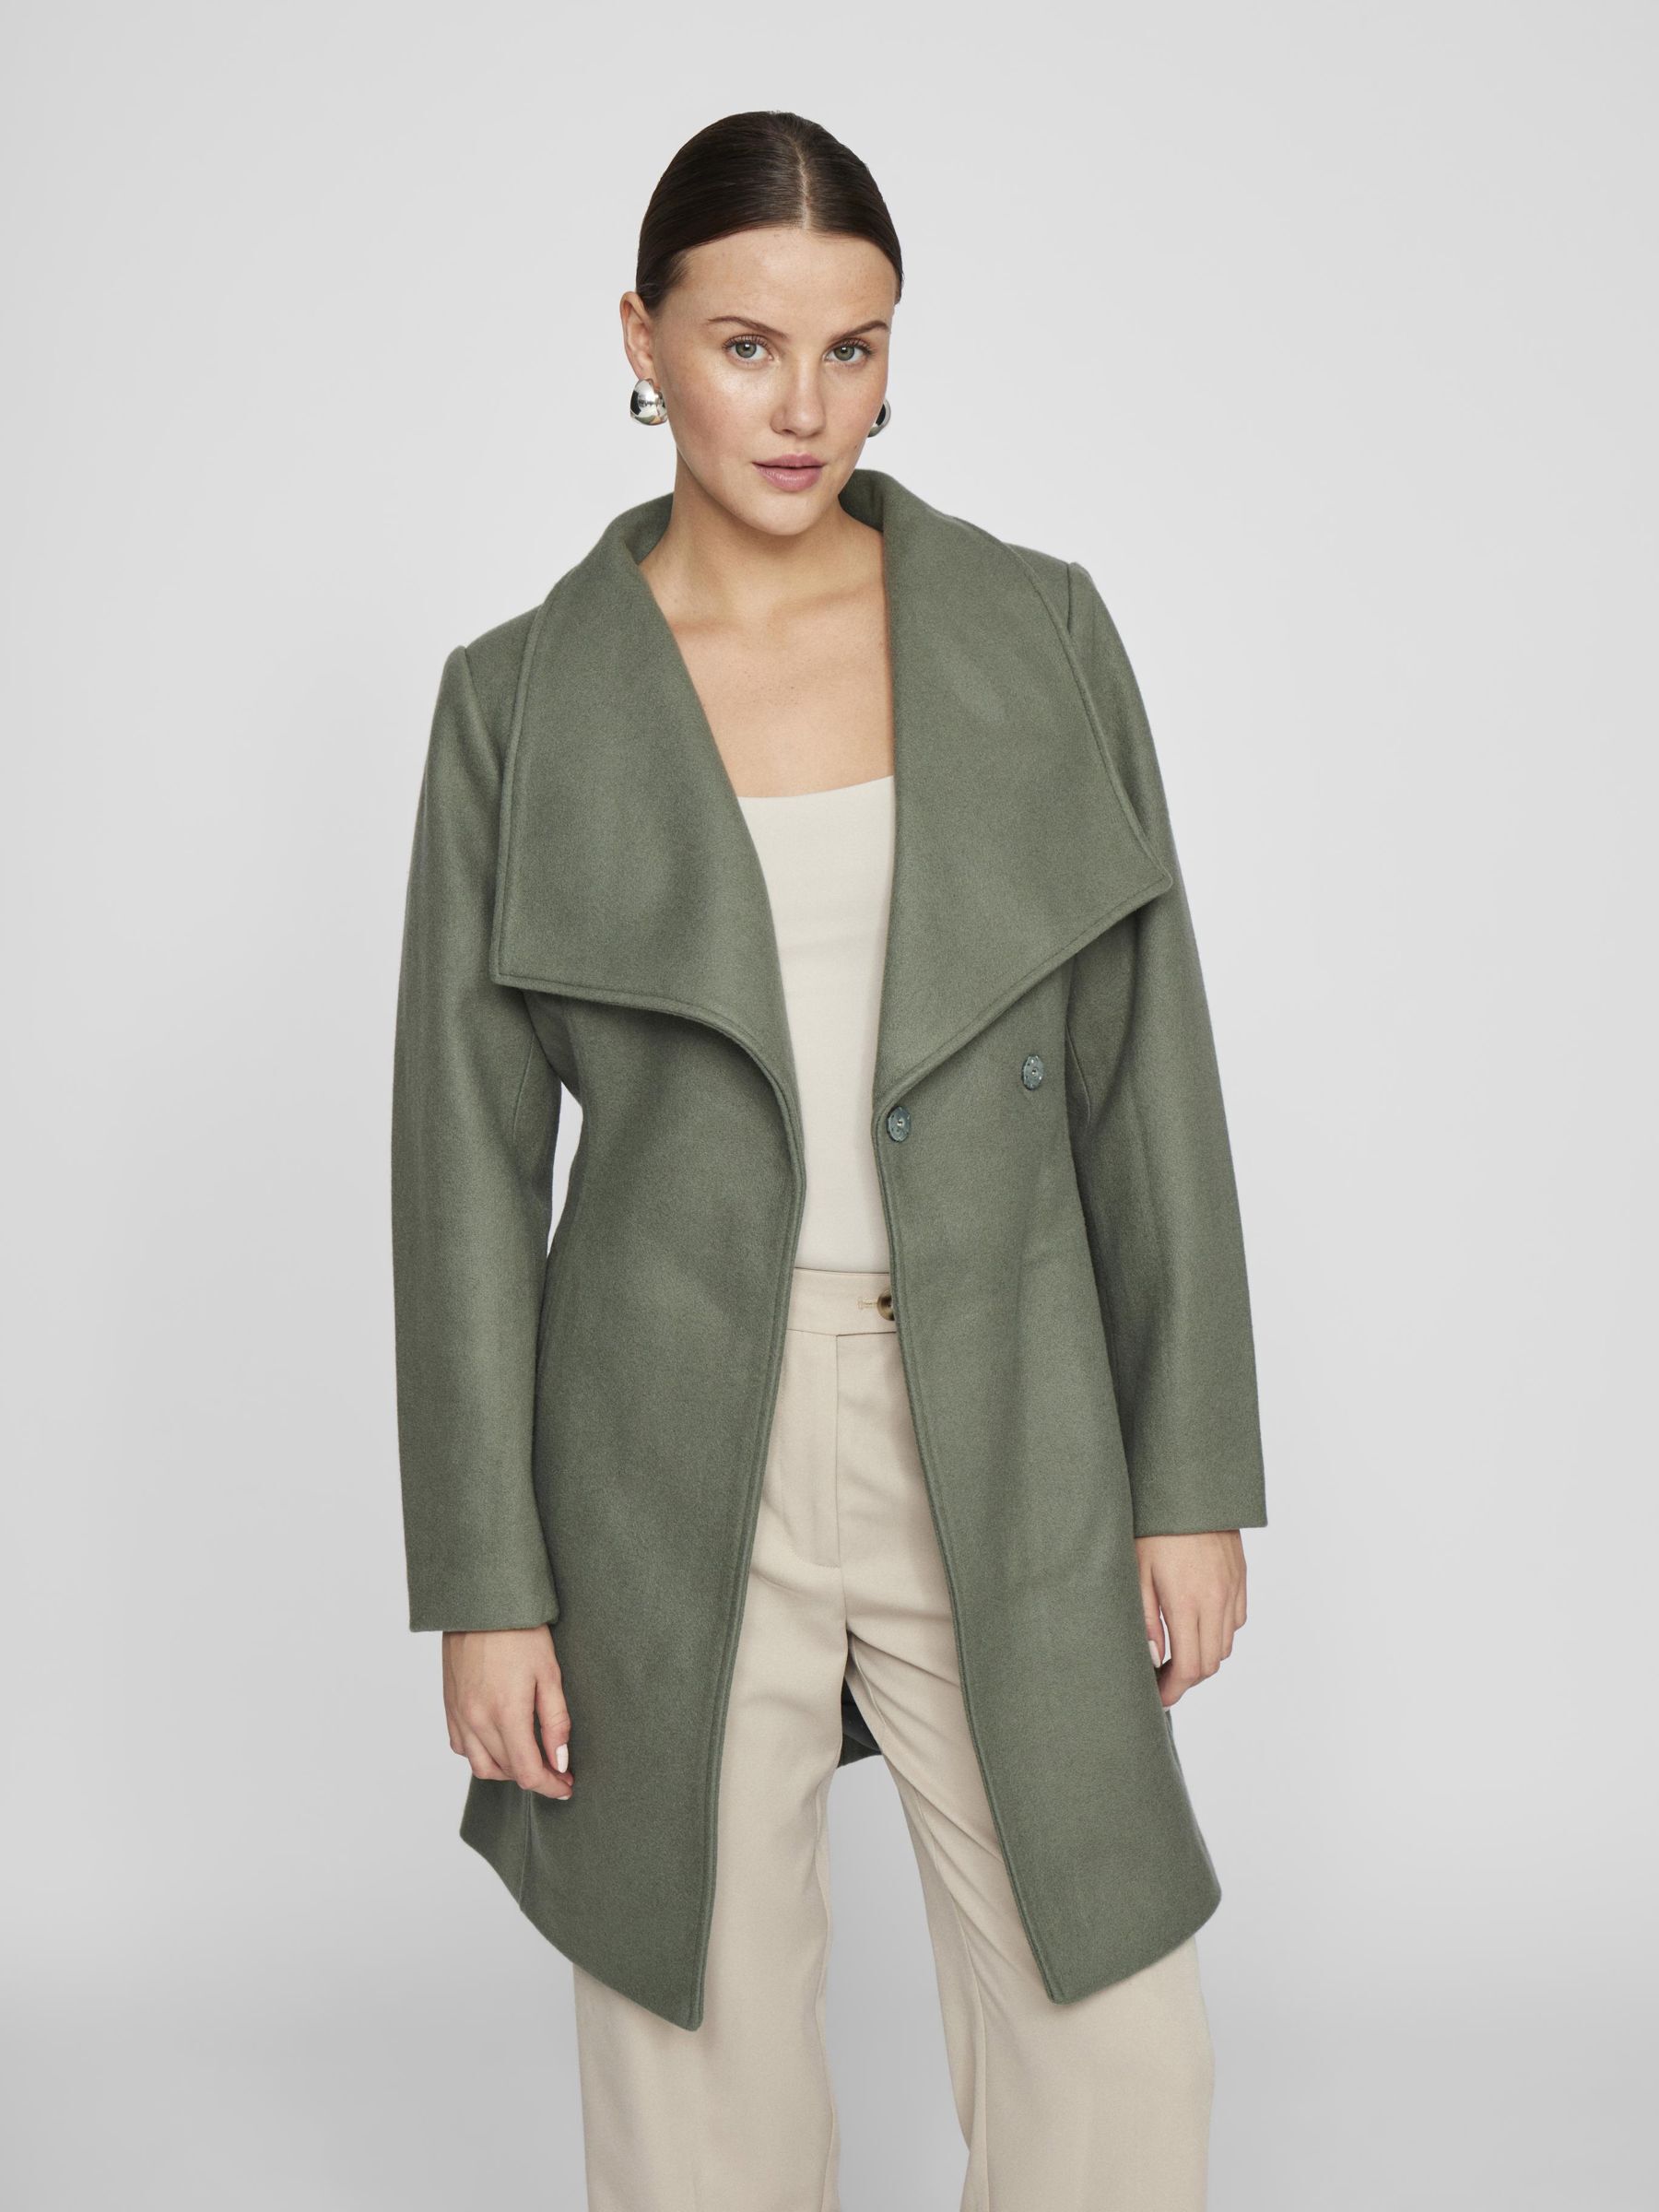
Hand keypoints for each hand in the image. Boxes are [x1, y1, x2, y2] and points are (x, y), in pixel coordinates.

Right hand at [442, 1625, 573, 1798]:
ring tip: (529, 1759)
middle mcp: (477, 1721)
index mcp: (506, 1714)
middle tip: (556, 1770)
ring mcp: (459, 1715)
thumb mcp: (550, 1674)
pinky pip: (462, 1747)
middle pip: (506, 1772)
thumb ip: (555, 1722)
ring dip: (507, 1771)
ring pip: (481, 1766)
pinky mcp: (449, 1705)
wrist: (480, 1602)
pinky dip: (481, 1755)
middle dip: (533, 1777)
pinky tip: (499, 1742)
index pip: (528, 1772)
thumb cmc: (519, 1631)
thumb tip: (559, 1761)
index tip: (567, 1786)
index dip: (551, 1786)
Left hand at [1136, 1531, 1247, 1708]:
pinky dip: (1219, 1633)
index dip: (1174, 1690)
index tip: (1158, 1697)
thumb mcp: (1137, 1571)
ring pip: (1225, 1644)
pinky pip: (1236, 1620)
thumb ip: (1145, 1619)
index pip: (1189, 1668)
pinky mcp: (1241, 1577)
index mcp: (1188, 1603)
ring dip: (1203, 1656)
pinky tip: (1197, 1624)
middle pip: (1210, 1663)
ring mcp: (1233, 1589)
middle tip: (1162, 1678)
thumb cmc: (1155, 1525)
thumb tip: (1155, 1657)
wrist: (1190, 1486)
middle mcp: (1217, 1601)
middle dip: (1186, 1679)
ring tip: (1176, 1652)